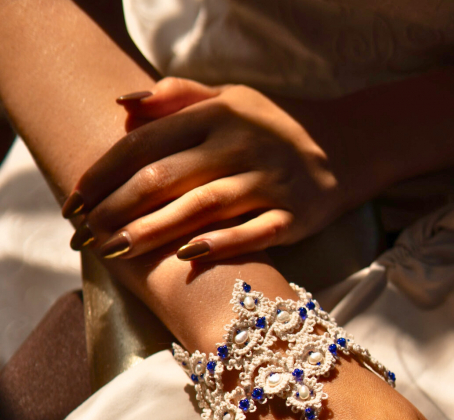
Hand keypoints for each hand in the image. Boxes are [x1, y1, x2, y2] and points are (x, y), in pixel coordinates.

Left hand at [65, 78, 357, 261]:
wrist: (345, 147)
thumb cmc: (273, 127)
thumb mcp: (231, 99)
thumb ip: (178, 98)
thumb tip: (124, 107)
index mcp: (218, 115)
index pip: (147, 142)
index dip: (106, 172)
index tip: (75, 201)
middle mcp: (242, 145)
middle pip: (167, 176)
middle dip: (119, 207)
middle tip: (86, 235)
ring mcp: (270, 182)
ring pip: (203, 206)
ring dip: (156, 229)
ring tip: (117, 250)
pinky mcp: (295, 216)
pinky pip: (255, 232)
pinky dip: (222, 243)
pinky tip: (188, 255)